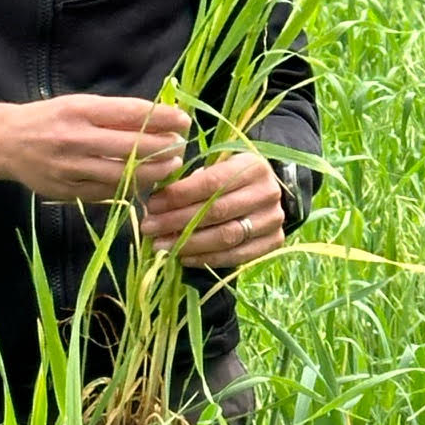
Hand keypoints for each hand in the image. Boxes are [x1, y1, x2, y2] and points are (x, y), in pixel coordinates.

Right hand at [0, 94, 188, 201]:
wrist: (5, 142)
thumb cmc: (49, 118)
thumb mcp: (78, 104)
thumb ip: (113, 113)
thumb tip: (158, 116)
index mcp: (79, 110)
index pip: (130, 113)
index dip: (161, 117)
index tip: (183, 120)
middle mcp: (74, 138)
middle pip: (131, 147)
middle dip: (163, 148)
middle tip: (181, 147)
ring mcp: (70, 168)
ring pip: (122, 175)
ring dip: (153, 172)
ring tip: (171, 167)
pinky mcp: (67, 191)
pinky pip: (106, 193)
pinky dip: (130, 188)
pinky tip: (146, 184)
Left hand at [141, 150, 284, 268]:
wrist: (267, 192)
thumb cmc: (233, 177)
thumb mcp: (217, 166)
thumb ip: (193, 179)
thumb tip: (158, 203)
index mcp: (252, 166)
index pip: (211, 182)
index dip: (179, 195)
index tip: (153, 204)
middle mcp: (267, 192)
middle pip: (216, 211)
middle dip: (177, 221)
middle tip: (150, 228)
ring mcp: (273, 219)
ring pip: (226, 236)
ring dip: (189, 244)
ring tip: (161, 245)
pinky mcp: (274, 241)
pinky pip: (236, 256)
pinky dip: (207, 259)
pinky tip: (183, 257)